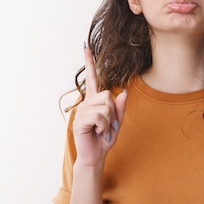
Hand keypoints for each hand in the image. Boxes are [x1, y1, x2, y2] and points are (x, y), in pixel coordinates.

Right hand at [72, 45, 126, 168]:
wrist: (95, 156)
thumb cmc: (105, 139)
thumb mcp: (117, 122)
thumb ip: (120, 108)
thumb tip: (124, 93)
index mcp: (94, 101)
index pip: (92, 79)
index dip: (89, 63)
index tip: (85, 47)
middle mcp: (86, 103)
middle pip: (107, 95)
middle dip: (113, 112)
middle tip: (107, 125)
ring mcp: (82, 111)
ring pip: (105, 107)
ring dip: (109, 121)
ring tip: (102, 130)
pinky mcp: (80, 121)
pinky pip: (99, 116)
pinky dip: (103, 126)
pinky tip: (97, 132)